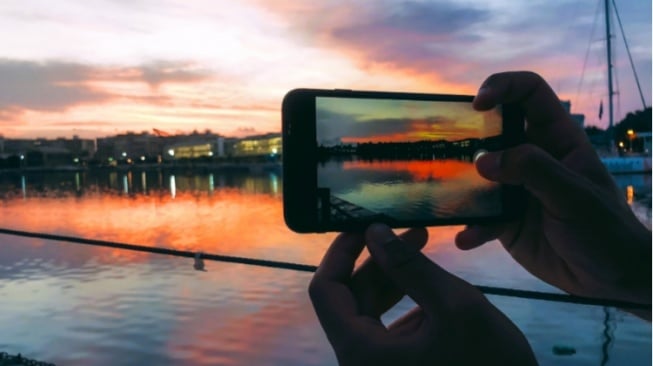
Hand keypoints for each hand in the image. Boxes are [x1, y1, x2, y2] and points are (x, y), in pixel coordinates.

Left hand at [309, 224, 536, 365]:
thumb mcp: (455, 306)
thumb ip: (410, 266)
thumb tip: (375, 231)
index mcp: (361, 351)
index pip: (325, 289)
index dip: (341, 252)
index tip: (365, 225)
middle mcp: (359, 361)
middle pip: (349, 298)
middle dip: (378, 261)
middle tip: (412, 232)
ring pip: (370, 311)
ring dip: (393, 278)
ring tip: (422, 248)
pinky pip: (387, 327)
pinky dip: (404, 301)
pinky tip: (432, 286)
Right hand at [456, 71, 650, 306]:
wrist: (610, 278)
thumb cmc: (606, 230)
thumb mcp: (574, 194)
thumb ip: (532, 170)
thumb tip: (482, 160)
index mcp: (557, 139)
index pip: (529, 94)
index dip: (503, 87)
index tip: (478, 105)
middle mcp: (531, 158)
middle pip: (492, 130)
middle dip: (467, 135)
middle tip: (447, 149)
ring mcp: (515, 189)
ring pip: (477, 175)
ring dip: (460, 184)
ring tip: (446, 195)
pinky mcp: (504, 220)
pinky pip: (479, 217)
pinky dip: (471, 227)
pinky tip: (467, 238)